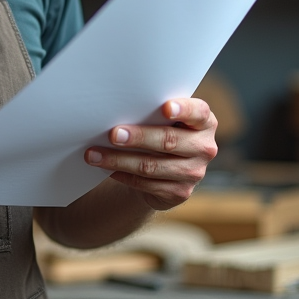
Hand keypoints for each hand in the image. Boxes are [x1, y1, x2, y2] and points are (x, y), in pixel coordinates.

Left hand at [84, 98, 216, 210]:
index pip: (199, 112)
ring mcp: (194, 173)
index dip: (184, 109)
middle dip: (138, 137)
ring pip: (151, 166)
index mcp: (204, 122)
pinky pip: (146, 183)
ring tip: (94, 154)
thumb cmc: (162, 130)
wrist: (167, 167)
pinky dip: (122, 175)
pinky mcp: (179, 192)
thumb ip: (154, 111)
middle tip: (113, 134)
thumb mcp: (165, 119)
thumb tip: (118, 106)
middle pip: (169, 140)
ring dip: (119, 160)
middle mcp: (204, 147)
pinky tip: (106, 168)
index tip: (165, 108)